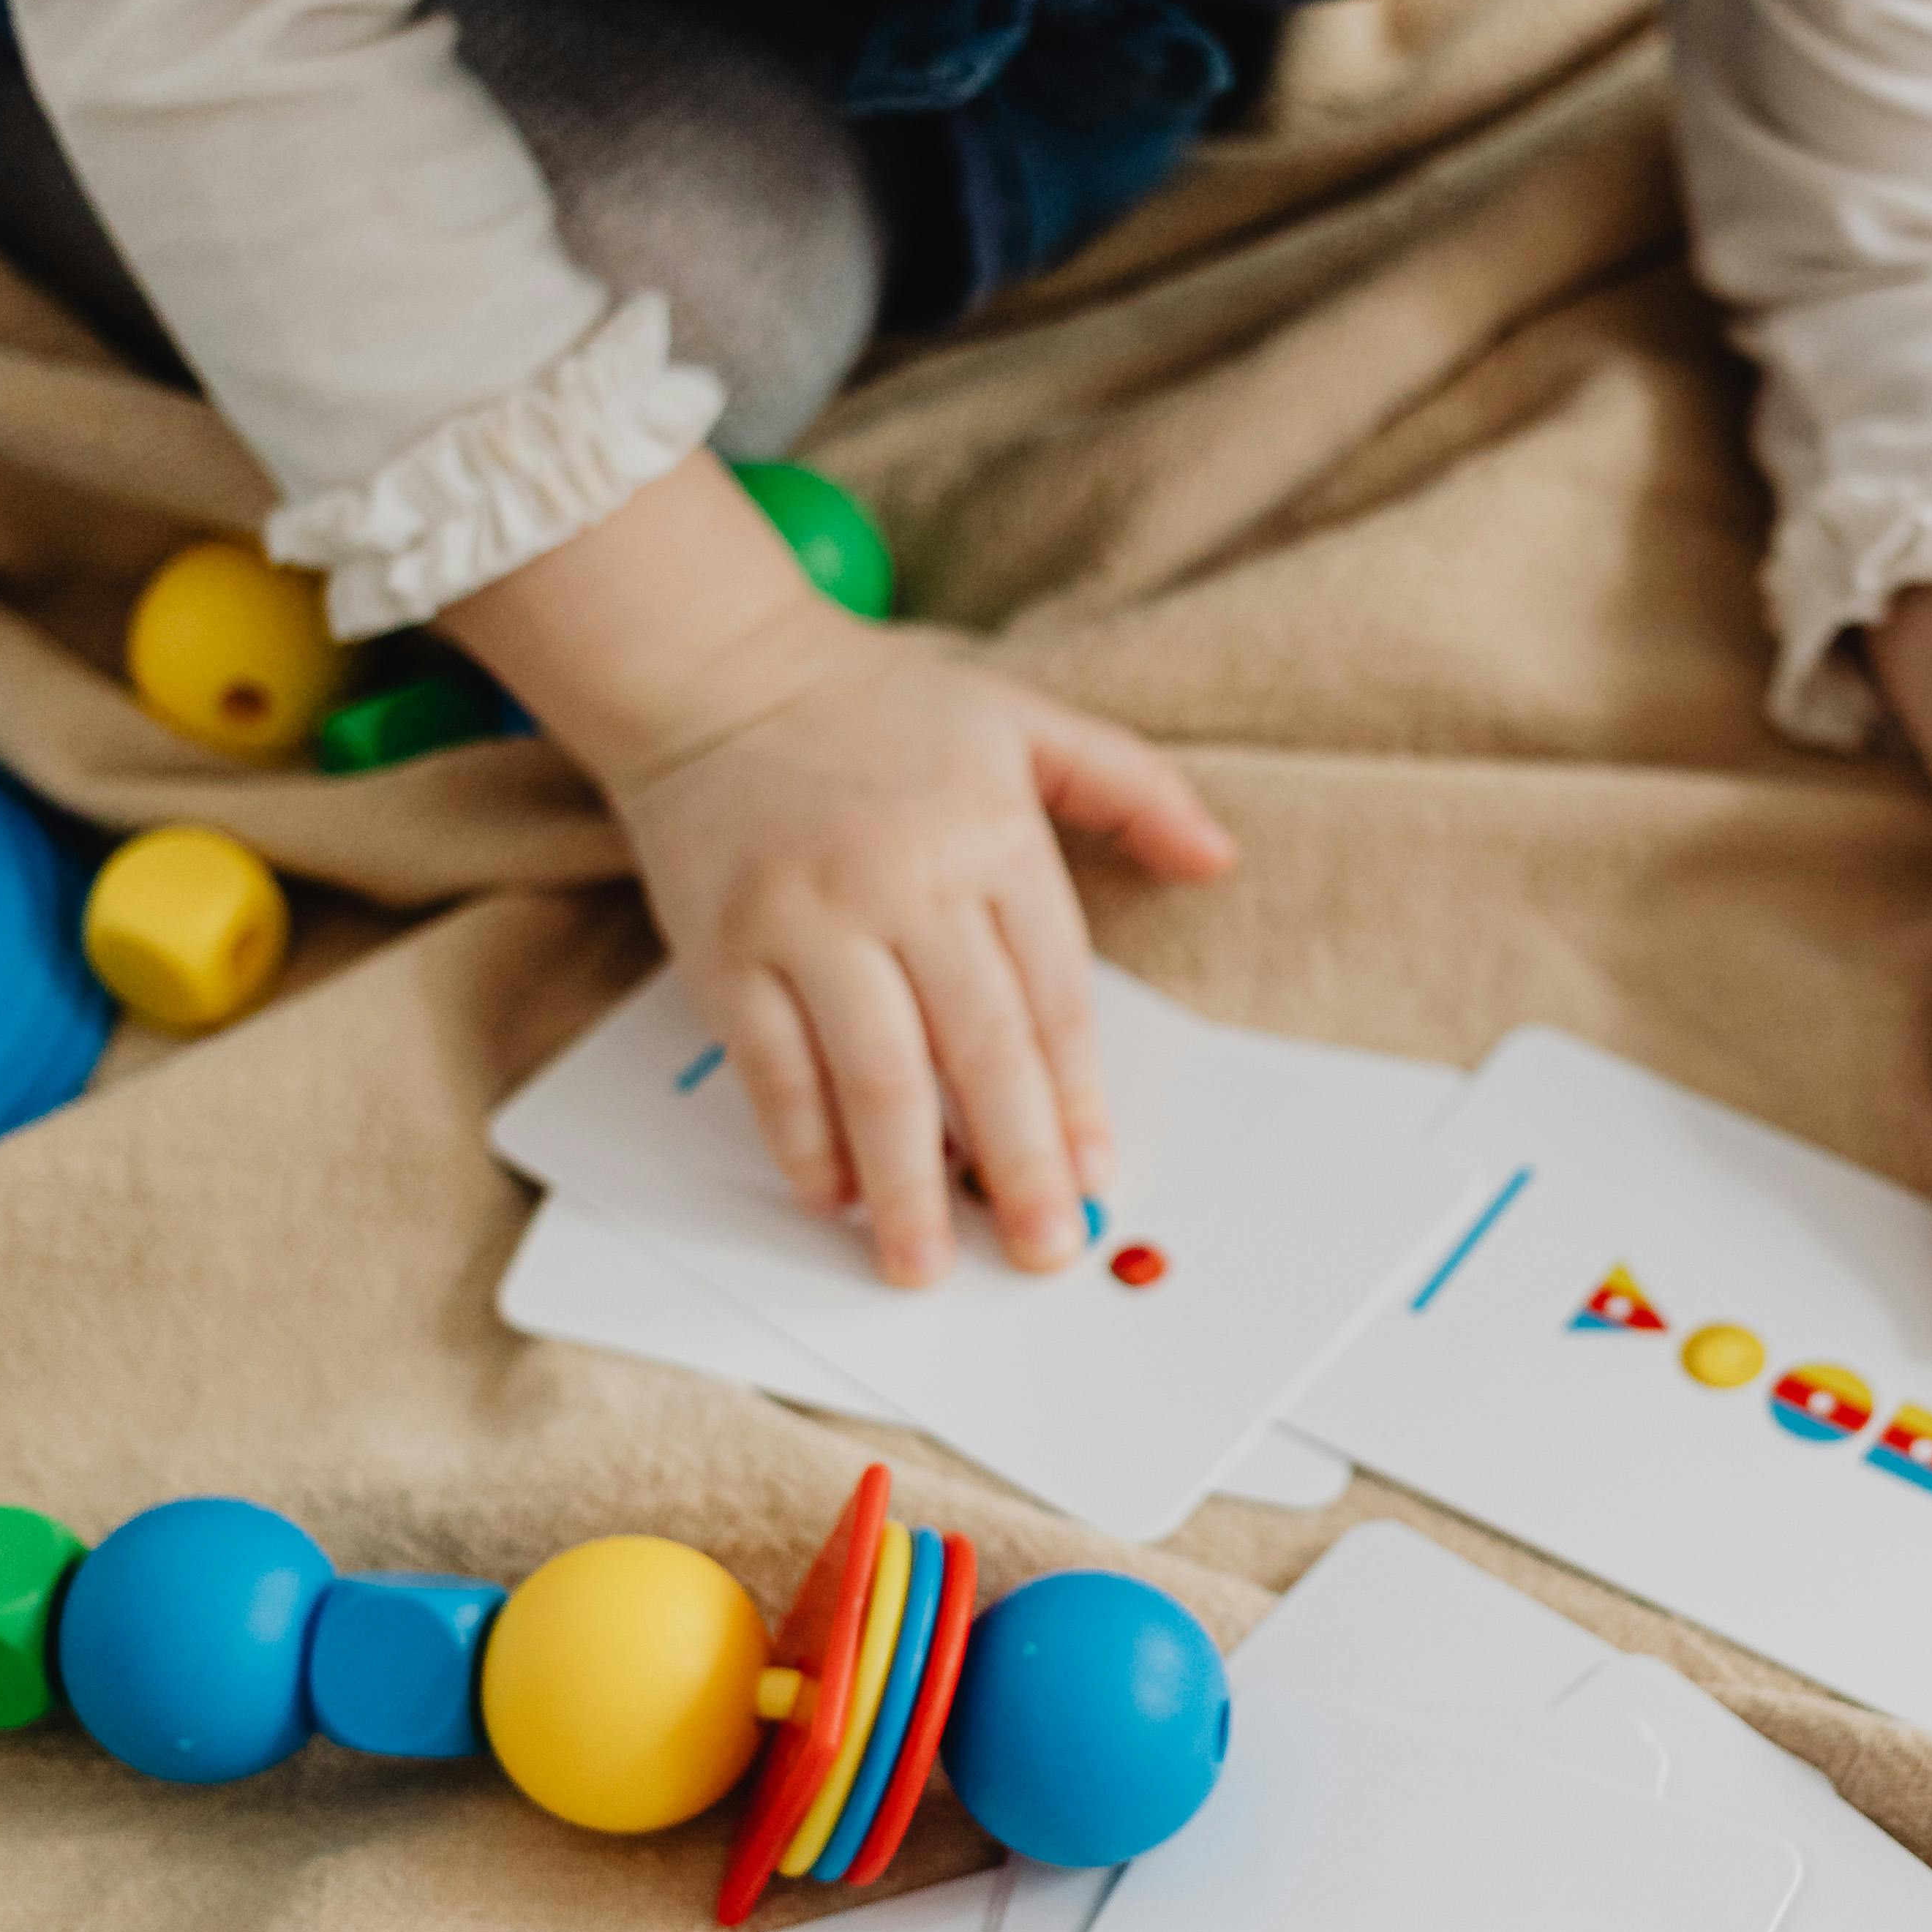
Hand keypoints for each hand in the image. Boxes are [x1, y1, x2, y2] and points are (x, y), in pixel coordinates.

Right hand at [441, 454, 1234, 1280]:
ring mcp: (808, 921)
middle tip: (1043, 1250)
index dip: (1079, 1097)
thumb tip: (1217, 856)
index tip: (1100, 1175)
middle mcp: (903, 884)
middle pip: (979, 1052)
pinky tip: (837, 1195)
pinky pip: (774, 1068)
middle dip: (1018, 1164)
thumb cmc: (878, 708)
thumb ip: (1128, 789)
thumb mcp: (1023, 719)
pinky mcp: (727, 950)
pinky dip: (806, 1141)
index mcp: (989, 838)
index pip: (1053, 996)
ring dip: (907, 1184)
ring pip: (876, 1077)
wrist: (713, 669)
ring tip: (926, 1262)